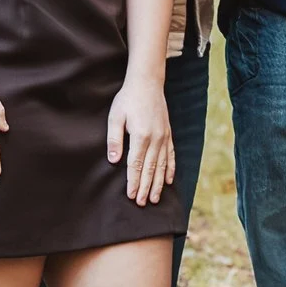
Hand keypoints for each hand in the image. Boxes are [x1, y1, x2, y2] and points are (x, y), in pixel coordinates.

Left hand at [106, 73, 174, 205]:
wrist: (147, 83)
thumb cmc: (128, 99)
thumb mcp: (115, 116)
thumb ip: (114, 139)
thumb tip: (113, 160)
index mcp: (141, 136)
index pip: (136, 165)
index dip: (134, 182)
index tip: (132, 196)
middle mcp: (155, 139)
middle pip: (150, 169)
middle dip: (146, 188)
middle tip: (142, 203)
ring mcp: (164, 137)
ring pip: (162, 166)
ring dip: (158, 183)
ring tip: (156, 198)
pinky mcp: (168, 134)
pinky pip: (171, 156)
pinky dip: (170, 169)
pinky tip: (169, 180)